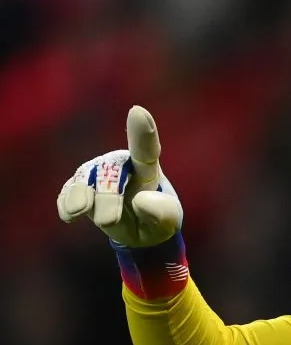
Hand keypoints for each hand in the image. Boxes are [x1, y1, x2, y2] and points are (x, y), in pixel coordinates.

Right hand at [57, 105, 181, 246]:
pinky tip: (71, 216)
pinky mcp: (79, 187)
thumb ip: (162, 212)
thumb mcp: (169, 220)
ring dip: (87, 203)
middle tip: (111, 221)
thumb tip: (139, 200)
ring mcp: (96, 174)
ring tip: (104, 221)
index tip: (138, 111)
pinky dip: (67, 204)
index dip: (142, 131)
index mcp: (147, 168)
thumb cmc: (158, 219)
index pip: (145, 148)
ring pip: (84, 181)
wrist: (139, 233)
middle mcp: (119, 163)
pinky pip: (67, 192)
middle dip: (107, 199)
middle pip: (107, 172)